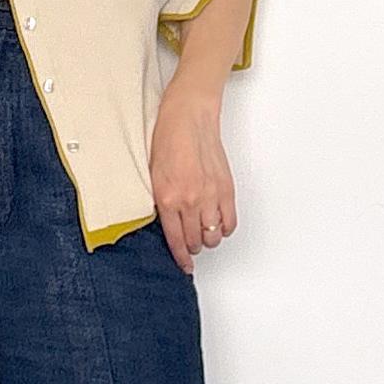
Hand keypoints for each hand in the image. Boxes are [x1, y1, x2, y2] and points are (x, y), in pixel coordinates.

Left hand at [149, 86, 236, 274]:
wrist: (189, 117)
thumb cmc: (168, 139)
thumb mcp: (153, 174)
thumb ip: (162, 201)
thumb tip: (168, 222)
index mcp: (168, 198)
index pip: (175, 240)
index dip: (180, 257)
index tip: (184, 266)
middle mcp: (190, 201)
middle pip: (196, 241)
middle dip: (192, 247)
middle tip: (190, 244)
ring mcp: (211, 196)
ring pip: (214, 235)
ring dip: (209, 239)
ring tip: (203, 233)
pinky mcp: (227, 188)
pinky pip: (230, 222)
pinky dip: (225, 228)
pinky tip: (218, 223)